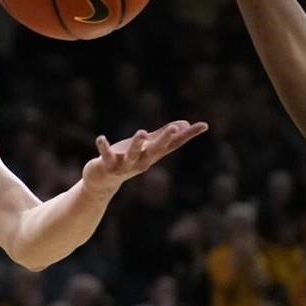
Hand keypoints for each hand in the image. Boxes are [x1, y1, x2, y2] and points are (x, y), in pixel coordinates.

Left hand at [82, 120, 207, 196]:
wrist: (103, 182)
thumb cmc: (126, 160)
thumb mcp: (147, 147)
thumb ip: (164, 135)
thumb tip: (185, 123)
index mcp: (153, 155)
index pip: (174, 144)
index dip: (189, 135)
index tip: (204, 125)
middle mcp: (142, 161)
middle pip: (156, 150)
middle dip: (165, 139)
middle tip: (175, 128)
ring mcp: (125, 165)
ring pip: (133, 155)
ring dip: (137, 144)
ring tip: (142, 132)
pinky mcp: (108, 166)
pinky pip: (106, 156)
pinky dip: (104, 147)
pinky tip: (101, 138)